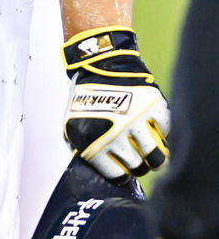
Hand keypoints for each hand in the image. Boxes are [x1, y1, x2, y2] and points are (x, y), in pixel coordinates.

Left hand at [62, 26, 169, 180]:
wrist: (99, 63)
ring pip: (158, 157)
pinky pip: (166, 134)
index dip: (121, 174)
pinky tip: (153, 130)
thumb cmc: (86, 97)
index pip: (117, 175)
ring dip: (155, 156)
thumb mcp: (72, 125)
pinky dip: (162, 134)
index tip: (123, 169)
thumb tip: (96, 170)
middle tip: (137, 158)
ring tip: (151, 152)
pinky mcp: (155, 108)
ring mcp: (139, 121)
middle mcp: (118, 134)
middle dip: (138, 165)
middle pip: (139, 167)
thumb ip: (81, 150)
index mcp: (95, 142)